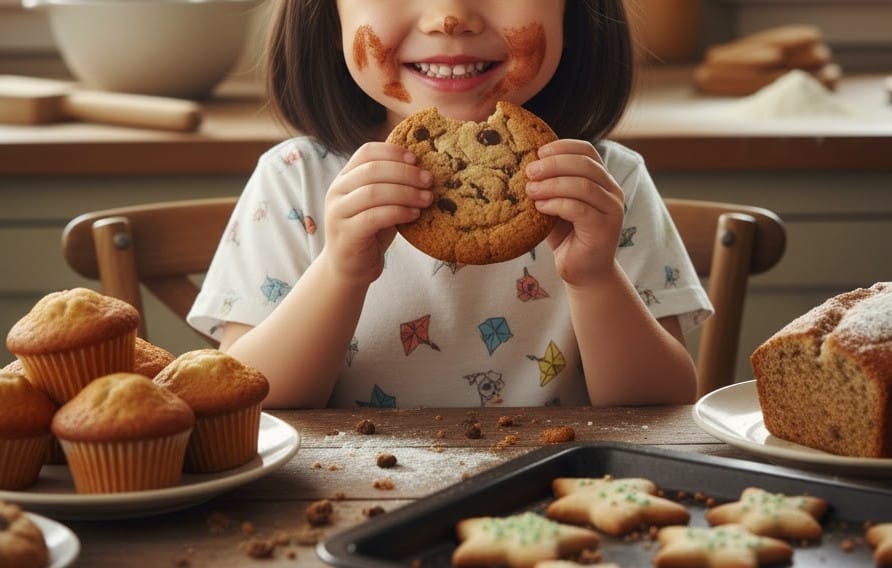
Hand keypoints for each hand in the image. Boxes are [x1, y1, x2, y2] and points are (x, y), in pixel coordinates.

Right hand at [323, 142, 432, 285]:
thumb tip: (423, 168)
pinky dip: (398, 212)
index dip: (393, 152)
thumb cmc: (370, 232)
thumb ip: (391, 185)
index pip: (366, 152)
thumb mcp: (380, 203)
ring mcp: (338, 212)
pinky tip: (414, 215)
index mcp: (345, 178)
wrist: (350, 268)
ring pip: (374, 192)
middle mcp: (337, 191)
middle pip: (372, 170)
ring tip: (427, 198)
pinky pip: (374, 217)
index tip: (417, 159)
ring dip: (406, 193)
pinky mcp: (346, 234)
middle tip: (429, 180)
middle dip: (405, 173)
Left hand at [525, 139, 623, 286]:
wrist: (583, 272)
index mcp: (601, 179)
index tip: (538, 152)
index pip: (587, 150)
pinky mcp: (605, 228)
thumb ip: (547, 186)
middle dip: (554, 164)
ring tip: (530, 190)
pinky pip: (579, 208)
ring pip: (583, 185)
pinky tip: (540, 207)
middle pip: (585, 164)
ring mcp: (612, 209)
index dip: (563, 146)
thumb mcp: (555, 204)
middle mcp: (612, 190)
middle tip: (529, 171)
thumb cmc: (566, 237)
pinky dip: (556, 204)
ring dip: (552, 184)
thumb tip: (520, 166)